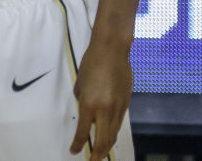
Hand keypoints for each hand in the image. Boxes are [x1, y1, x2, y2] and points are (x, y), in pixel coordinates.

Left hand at [71, 41, 132, 159]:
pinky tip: (110, 137)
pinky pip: (119, 124)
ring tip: (100, 154)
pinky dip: (113, 133)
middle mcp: (105, 110)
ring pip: (113, 134)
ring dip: (107, 146)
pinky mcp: (126, 104)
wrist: (112, 51)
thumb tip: (86, 111)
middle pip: (103, 140)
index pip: (84, 132)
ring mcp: (118, 108)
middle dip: (97, 154)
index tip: (74, 151)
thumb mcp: (80, 83)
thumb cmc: (91, 63)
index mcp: (89, 104)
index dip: (78, 144)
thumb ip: (82, 100)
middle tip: (91, 160)